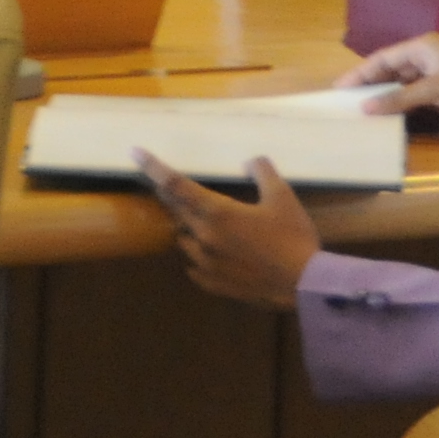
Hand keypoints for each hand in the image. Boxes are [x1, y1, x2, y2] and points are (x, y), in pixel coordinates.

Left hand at [138, 153, 317, 308]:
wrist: (302, 284)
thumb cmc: (293, 237)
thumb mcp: (283, 197)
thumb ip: (263, 172)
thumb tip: (251, 161)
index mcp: (218, 213)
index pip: (176, 184)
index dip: (154, 167)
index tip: (135, 153)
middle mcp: (204, 237)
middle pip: (177, 209)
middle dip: (172, 195)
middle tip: (169, 184)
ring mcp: (205, 263)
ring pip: (184, 239)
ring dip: (188, 226)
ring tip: (202, 221)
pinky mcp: (213, 283)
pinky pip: (194, 265)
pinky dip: (198, 254)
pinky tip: (211, 253)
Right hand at [344, 33, 438, 122]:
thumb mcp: (434, 90)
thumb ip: (400, 99)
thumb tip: (367, 107)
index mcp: (421, 46)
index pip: (382, 58)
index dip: (360, 72)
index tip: (339, 87)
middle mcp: (425, 55)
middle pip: (389, 69)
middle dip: (368, 83)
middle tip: (344, 100)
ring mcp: (434, 72)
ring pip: (400, 82)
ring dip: (383, 94)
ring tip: (360, 108)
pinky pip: (413, 93)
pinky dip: (399, 102)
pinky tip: (386, 113)